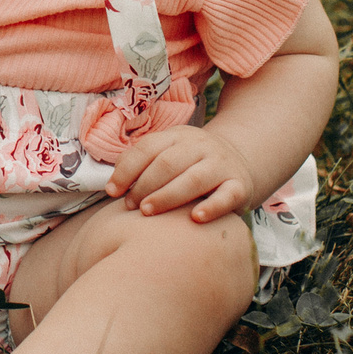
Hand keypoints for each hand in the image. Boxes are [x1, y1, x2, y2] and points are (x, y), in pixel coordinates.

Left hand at [104, 125, 256, 221]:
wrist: (239, 163)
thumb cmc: (190, 166)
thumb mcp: (169, 153)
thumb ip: (142, 162)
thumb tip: (113, 183)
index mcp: (178, 135)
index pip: (148, 147)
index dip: (127, 169)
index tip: (112, 191)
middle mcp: (201, 146)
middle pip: (168, 163)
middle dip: (144, 185)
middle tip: (130, 206)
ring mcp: (221, 165)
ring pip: (193, 179)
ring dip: (167, 196)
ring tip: (147, 211)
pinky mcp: (239, 185)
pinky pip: (227, 196)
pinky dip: (212, 207)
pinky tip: (195, 218)